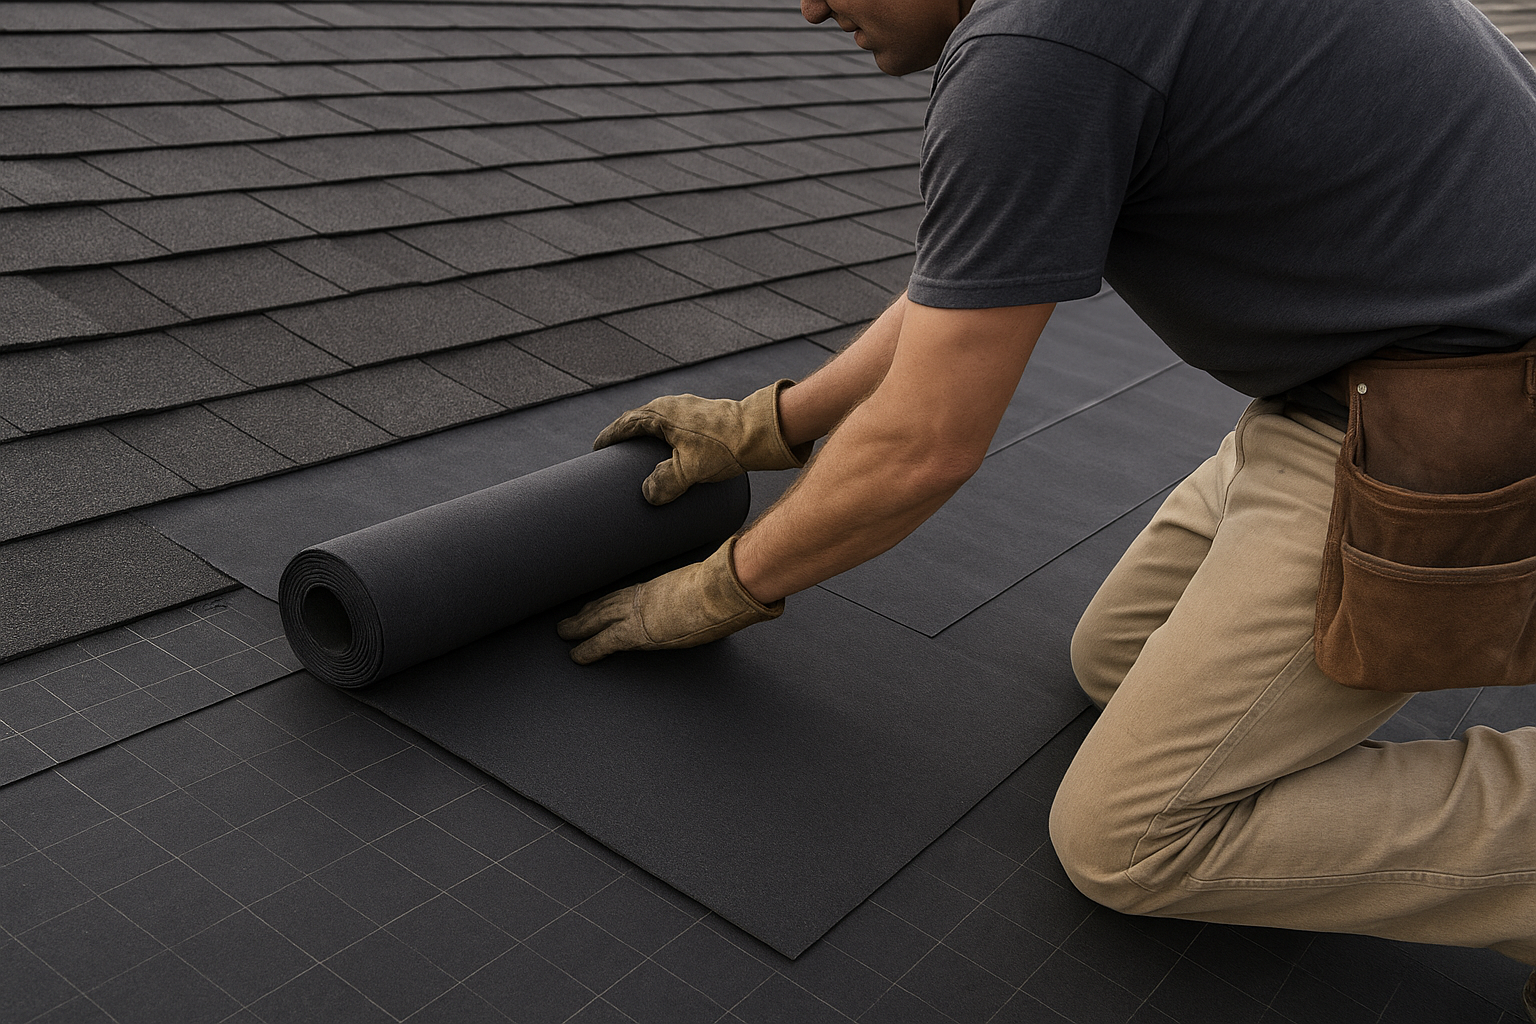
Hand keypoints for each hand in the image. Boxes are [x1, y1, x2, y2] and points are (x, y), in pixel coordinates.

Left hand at [557, 539, 781, 663]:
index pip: (626, 594)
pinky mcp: (637, 631)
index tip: (595, 604)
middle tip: (569, 619)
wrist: (724, 589)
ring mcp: (638, 612)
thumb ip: (706, 594)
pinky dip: (588, 649)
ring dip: (579, 627)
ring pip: (598, 619)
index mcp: (659, 587)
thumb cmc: (726, 588)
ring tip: (564, 632)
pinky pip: (604, 642)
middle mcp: (643, 596)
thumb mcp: (710, 589)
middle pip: (606, 603)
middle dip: (587, 612)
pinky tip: (575, 656)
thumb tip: (722, 598)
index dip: (608, 601)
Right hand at [593, 379, 811, 504]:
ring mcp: (687, 408)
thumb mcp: (691, 470)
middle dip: (624, 435)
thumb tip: (648, 495)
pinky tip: (669, 449)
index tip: (597, 450)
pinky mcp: (702, 415)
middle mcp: (670, 405)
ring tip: (639, 453)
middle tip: (614, 453)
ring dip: (645, 435)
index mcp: (660, 414)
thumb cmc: (725, 447)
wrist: (759, 431)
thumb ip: (666, 483)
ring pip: (657, 421)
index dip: (609, 438)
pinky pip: (672, 424)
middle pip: (638, 419)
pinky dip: (663, 436)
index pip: (625, 424)